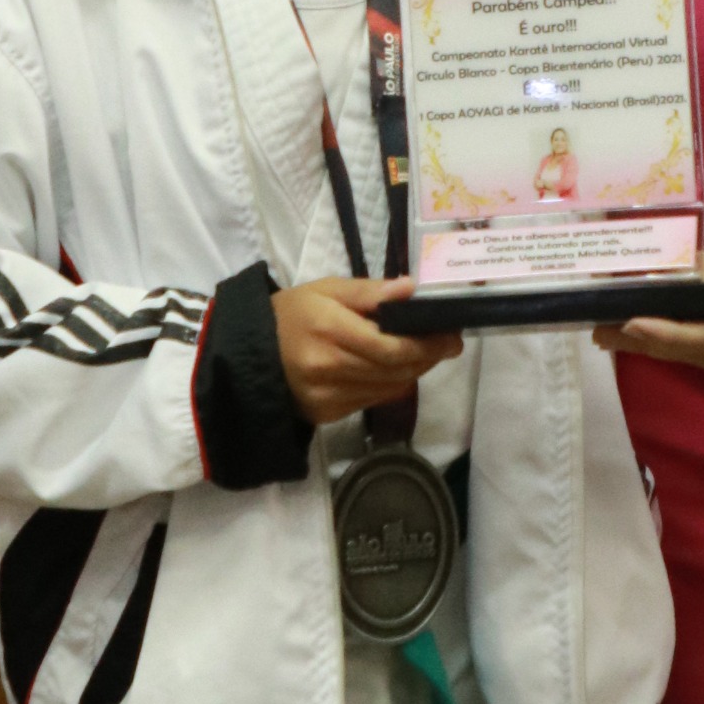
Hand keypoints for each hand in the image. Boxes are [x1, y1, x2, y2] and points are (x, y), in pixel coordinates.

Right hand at [273, 275, 461, 423]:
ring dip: (412, 371)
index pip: (392, 347)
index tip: (452, 336)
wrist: (251, 353)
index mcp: (329, 329)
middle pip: (397, 370)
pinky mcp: (327, 414)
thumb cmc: (292, 314)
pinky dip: (390, 384)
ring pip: (390, 388)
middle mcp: (328, 367)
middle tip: (446, 343)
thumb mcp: (327, 290)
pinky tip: (391, 368)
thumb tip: (411, 289)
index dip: (428, 345)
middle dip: (428, 357)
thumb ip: (370, 292)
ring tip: (421, 352)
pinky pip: (373, 400)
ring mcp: (327, 395)